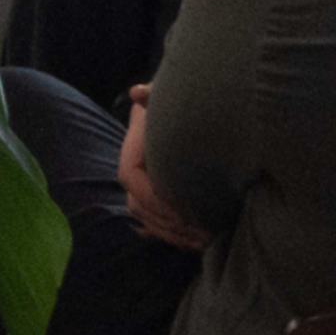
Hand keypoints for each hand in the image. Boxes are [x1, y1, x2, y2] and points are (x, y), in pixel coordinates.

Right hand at [120, 85, 208, 250]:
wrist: (190, 111)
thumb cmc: (179, 102)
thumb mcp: (167, 97)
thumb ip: (154, 95)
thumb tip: (138, 92)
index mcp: (132, 150)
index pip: (131, 178)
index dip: (154, 196)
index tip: (184, 209)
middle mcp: (133, 172)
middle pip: (139, 206)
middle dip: (168, 223)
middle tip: (200, 231)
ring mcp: (145, 188)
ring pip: (148, 220)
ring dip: (174, 234)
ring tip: (204, 239)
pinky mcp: (160, 200)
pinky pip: (158, 225)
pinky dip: (175, 236)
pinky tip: (198, 242)